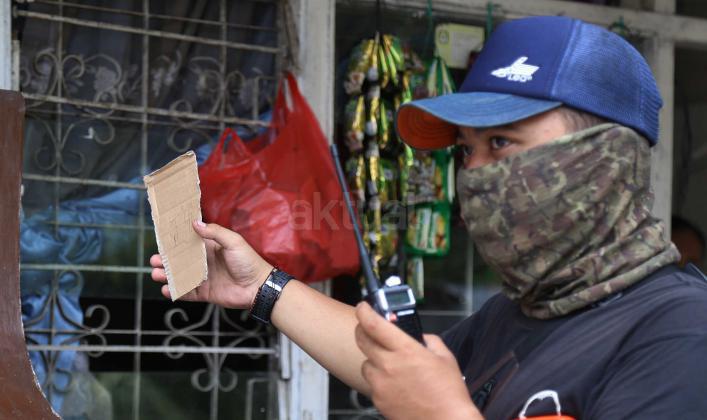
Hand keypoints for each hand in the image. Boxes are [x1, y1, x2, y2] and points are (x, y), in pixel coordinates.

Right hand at [150, 221, 273, 307]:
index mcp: (210, 248)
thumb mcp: (233, 242)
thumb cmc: (248, 261)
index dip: (175, 242)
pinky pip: (187, 293)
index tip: (161, 239)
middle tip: (155, 259)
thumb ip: (215, 232)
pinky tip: (167, 290)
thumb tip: (196, 223)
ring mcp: (204, 278)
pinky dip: (175, 292)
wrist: (258, 287)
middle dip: (165, 260)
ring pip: (180, 277)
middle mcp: (204, 263)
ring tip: (157, 274)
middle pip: (180, 261)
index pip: (189, 243)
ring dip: (167, 276)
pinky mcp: (205, 293)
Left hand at [355, 302, 481, 419]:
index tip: (363, 307)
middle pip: (362, 340)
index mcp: (406, 350)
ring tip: (390, 364)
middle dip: (363, 330)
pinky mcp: (378, 400)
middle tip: (369, 329)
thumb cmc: (448, 394)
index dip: (364, 311)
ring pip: (365, 363)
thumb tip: (418, 336)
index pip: (374, 324)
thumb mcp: (445, 358)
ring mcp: (381, 384)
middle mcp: (389, 366)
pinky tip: (395, 383)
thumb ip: (428, 340)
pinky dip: (379, 380)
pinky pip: (372, 383)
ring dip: (373, 359)